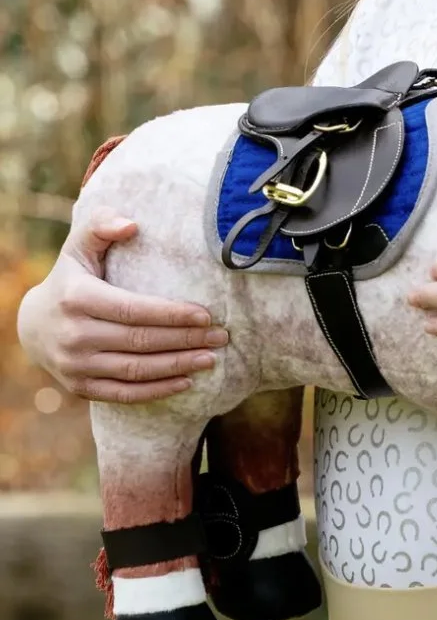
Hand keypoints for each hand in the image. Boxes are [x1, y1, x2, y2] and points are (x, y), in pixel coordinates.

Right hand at [16, 209, 228, 402]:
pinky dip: (157, 391)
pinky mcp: (81, 387)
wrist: (32, 326)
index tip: (206, 315)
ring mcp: (76, 365)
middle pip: (140, 341)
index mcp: (77, 298)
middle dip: (185, 340)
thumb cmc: (69, 279)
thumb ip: (101, 226)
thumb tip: (132, 225)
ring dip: (178, 366)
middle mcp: (74, 335)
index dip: (172, 314)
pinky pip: (124, 394)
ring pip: (136, 370)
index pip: (133, 309)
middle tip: (220, 337)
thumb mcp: (78, 247)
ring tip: (210, 358)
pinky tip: (186, 382)